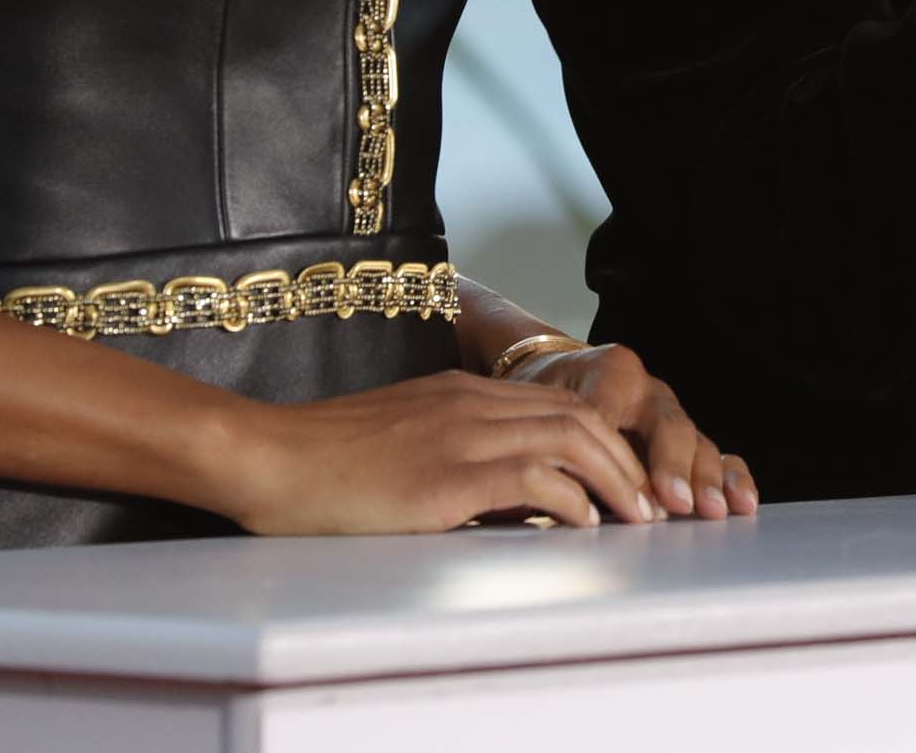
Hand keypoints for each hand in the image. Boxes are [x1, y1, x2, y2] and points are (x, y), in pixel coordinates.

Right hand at [218, 367, 675, 533]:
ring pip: (568, 438)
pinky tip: (581, 525)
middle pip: (577, 415)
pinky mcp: (443, 475)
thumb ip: (456, 451)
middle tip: (649, 503)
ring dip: (612, 479)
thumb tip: (511, 495)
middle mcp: (469, 403)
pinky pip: (530, 477)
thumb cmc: (322, 463)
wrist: (266, 457)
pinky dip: (568, 498)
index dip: (604, 438)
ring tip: (633, 517)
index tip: (628, 477)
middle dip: (625, 459)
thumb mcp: (402, 441)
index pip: (558, 402)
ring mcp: (457, 434)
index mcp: (460, 391)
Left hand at [512, 341, 757, 518]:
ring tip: (714, 510)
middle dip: (673, 467)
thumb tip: (556, 494)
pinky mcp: (685, 439)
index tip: (618, 490)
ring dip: (707, 479)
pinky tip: (743, 501)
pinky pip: (715, 453)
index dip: (616, 456)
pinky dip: (730, 476)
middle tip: (678, 502)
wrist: (558, 374)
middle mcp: (649, 389)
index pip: (614, 416)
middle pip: (667, 426)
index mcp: (610, 372)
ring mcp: (671, 414)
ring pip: (697, 441)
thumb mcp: (536, 409)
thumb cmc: (543, 397)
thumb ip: (549, 442)